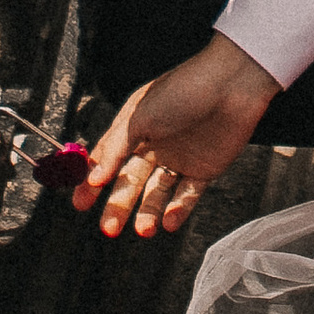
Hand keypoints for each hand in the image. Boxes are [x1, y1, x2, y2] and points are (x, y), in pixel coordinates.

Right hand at [73, 34, 276, 238]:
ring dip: (148, 213)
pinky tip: (168, 222)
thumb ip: (115, 149)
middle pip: (131, 182)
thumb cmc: (184, 89)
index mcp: (135, 128)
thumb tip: (93, 176)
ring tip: (144, 230)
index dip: (93, 183)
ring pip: (158, 193)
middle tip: (108, 228)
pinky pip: (188, 195)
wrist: (232, 84)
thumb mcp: (140, 116)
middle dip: (118, 206)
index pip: (107, 161)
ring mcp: (179, 158)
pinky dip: (178, 210)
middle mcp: (155, 145)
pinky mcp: (204, 169)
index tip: (80, 204)